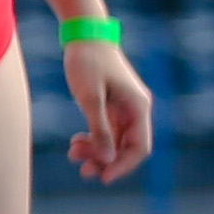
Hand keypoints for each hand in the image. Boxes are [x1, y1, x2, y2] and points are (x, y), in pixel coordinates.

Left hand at [61, 34, 152, 183]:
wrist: (84, 35)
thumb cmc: (87, 63)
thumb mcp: (90, 98)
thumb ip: (100, 129)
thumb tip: (107, 159)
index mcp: (139, 107)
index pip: (140, 147)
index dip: (123, 166)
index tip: (104, 177)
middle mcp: (136, 109)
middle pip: (127, 147)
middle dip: (106, 161)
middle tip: (83, 170)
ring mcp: (124, 107)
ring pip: (115, 140)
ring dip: (97, 151)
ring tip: (73, 154)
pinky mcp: (112, 105)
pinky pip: (107, 130)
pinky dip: (94, 138)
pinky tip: (76, 142)